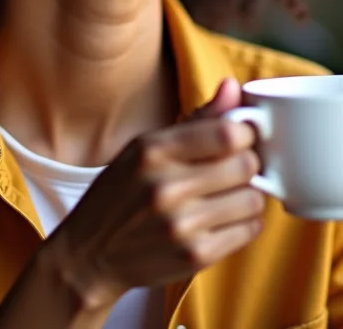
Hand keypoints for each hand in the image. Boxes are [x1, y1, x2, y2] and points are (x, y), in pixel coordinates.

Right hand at [43, 78, 263, 308]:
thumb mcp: (145, 148)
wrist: (89, 255)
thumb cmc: (121, 194)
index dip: (245, 133)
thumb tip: (233, 87)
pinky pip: (248, 231)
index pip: (228, 133)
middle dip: (247, 165)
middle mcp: (165, 187)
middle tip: (233, 170)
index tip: (240, 138)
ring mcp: (180, 225)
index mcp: (153, 151)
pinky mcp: (194, 256)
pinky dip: (244, 224)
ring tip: (227, 197)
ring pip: (253, 200)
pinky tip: (223, 220)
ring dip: (247, 196)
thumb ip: (196, 119)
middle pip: (246, 165)